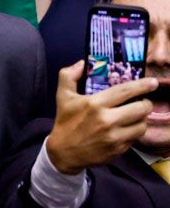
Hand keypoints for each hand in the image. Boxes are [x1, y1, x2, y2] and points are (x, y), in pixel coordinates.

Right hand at [46, 60, 157, 174]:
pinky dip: (133, 131)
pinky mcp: (119, 149)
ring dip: (141, 119)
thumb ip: (69, 75)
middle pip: (141, 109)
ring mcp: (115, 136)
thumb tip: (82, 63)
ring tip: (133, 116)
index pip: (125, 91)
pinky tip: (125, 128)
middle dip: (146, 103)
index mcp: (95, 103)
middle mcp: (107, 120)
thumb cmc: (65, 121)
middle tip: (142, 102)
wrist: (65, 152)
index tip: (152, 82)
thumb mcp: (63, 95)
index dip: (142, 86)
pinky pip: (136, 138)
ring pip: (142, 125)